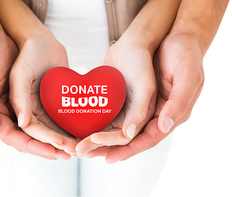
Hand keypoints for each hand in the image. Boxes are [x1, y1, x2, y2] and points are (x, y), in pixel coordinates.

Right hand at [0, 33, 69, 159]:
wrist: (1, 35)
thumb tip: (2, 126)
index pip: (13, 137)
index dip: (33, 146)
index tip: (53, 151)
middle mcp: (7, 114)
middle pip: (29, 138)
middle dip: (49, 147)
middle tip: (69, 154)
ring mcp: (21, 107)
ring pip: (40, 130)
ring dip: (56, 140)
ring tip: (74, 147)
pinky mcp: (32, 99)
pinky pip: (46, 116)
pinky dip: (57, 125)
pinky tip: (72, 130)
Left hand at [88, 33, 203, 162]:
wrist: (172, 35)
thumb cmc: (184, 54)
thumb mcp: (185, 77)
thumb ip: (175, 104)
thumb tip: (160, 128)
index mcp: (170, 114)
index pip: (147, 139)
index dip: (128, 150)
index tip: (109, 158)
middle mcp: (154, 114)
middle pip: (129, 137)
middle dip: (108, 147)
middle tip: (86, 153)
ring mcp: (141, 105)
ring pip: (120, 127)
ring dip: (102, 137)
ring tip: (82, 145)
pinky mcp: (130, 96)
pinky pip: (115, 112)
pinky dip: (102, 120)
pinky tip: (86, 124)